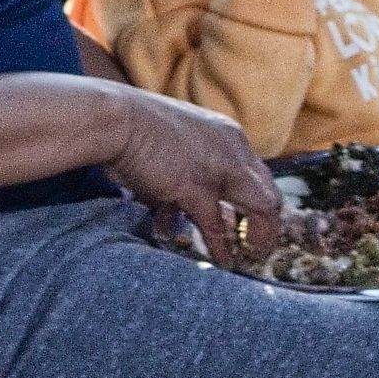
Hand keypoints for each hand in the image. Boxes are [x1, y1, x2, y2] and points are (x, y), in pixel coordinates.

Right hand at [99, 86, 283, 266]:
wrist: (111, 117)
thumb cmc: (132, 124)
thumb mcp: (175, 136)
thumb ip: (189, 159)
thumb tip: (186, 190)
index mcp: (227, 133)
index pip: (258, 173)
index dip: (258, 202)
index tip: (251, 221)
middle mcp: (230, 149)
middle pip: (267, 192)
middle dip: (266, 224)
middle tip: (257, 245)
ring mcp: (216, 168)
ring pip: (257, 208)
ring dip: (256, 237)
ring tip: (247, 256)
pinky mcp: (195, 186)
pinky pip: (218, 225)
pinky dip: (222, 246)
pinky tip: (222, 260)